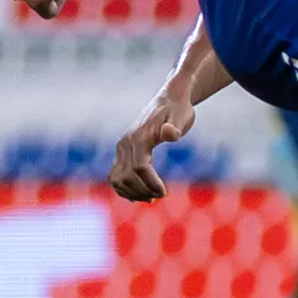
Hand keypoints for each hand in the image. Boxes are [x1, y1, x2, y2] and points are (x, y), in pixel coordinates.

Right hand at [108, 85, 197, 201]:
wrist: (169, 99)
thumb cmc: (178, 110)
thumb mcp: (182, 117)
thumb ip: (174, 128)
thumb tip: (170, 132)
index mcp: (139, 137)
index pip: (140, 168)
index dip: (151, 183)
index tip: (165, 192)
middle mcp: (125, 143)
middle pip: (127, 176)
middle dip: (143, 191)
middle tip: (161, 195)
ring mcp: (121, 148)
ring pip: (117, 178)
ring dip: (132, 192)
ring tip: (151, 198)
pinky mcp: (122, 151)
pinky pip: (115, 175)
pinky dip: (124, 188)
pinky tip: (138, 196)